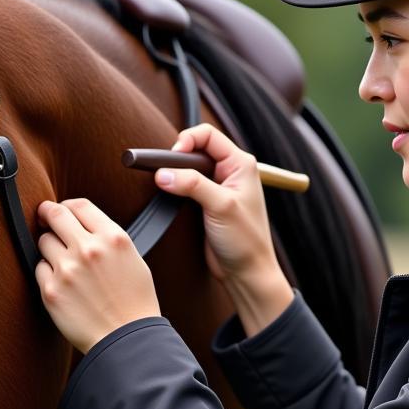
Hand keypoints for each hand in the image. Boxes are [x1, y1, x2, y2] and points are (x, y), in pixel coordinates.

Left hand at [35, 198, 160, 353]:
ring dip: (49, 248)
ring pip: (43, 241)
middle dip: (47, 214)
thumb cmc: (134, 302)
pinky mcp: (52, 289)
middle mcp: (88, 249)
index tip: (61, 210)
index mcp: (112, 238)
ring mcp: (67, 269)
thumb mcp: (132, 258)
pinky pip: (39, 268)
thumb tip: (83, 225)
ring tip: (63, 263)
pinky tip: (62, 284)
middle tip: (43, 218)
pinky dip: (47, 273)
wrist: (126, 339)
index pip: (79, 205)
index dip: (66, 205)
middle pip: (54, 214)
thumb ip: (108, 237)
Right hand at [155, 123, 292, 333]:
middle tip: (162, 173)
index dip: (186, 141)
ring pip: (187, 169)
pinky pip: (185, 188)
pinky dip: (174, 189)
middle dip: (176, 158)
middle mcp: (229, 172)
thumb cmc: (246, 241)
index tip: (171, 157)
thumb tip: (163, 174)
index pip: (208, 135)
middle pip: (195, 150)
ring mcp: (216, 188)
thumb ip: (192, 185)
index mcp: (240, 164)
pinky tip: (168, 196)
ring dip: (174, 175)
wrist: (246, 273)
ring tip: (163, 184)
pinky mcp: (205, 204)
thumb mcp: (221, 206)